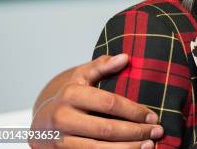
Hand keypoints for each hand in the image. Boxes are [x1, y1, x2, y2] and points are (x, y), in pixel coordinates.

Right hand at [30, 54, 163, 147]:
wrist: (40, 124)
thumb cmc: (68, 96)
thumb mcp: (81, 76)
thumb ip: (102, 66)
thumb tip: (125, 58)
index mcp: (71, 94)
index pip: (109, 103)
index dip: (133, 111)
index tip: (152, 115)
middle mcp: (63, 118)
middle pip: (106, 129)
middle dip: (136, 132)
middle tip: (157, 131)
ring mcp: (60, 140)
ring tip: (149, 145)